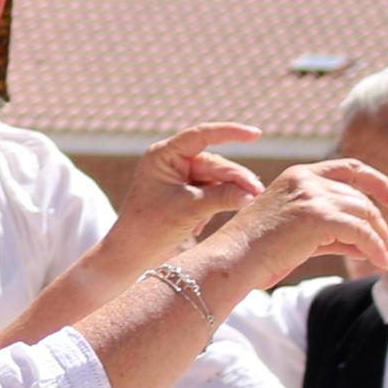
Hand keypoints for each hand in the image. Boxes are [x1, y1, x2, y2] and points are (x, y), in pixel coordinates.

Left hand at [112, 119, 263, 249]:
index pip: (201, 136)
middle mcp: (171, 161)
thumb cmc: (149, 229)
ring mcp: (180, 176)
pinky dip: (215, 205)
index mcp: (163, 155)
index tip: (255, 134)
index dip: (230, 133)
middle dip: (236, 179)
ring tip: (244, 206)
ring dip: (227, 195)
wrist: (130, 255)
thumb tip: (253, 193)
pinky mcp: (186, 192)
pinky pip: (212, 192)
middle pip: (215, 163)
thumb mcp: (189, 210)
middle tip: (257, 193)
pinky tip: (202, 225)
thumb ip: (222, 197)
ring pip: (217, 179)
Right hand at [190, 158, 387, 300]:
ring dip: (382, 239)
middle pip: (360, 197)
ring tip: (387, 260)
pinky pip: (362, 232)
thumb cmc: (254, 254)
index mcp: (298, 176)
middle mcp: (307, 180)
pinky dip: (378, 247)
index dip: (377, 182)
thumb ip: (329, 231)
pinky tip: (384, 263)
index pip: (349, 168)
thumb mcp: (296, 233)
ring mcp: (312, 196)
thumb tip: (366, 242)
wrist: (230, 261)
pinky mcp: (318, 217)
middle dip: (379, 224)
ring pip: (365, 214)